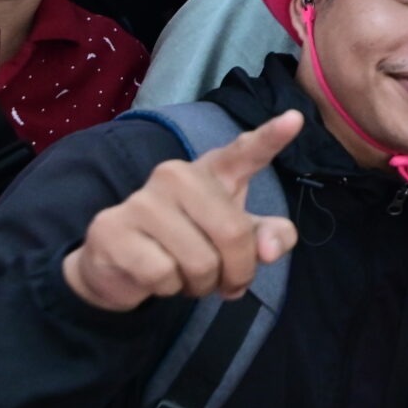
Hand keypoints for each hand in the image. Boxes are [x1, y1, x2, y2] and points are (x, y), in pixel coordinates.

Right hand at [63, 112, 303, 311]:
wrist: (119, 263)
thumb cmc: (190, 242)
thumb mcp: (237, 240)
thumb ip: (268, 238)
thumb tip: (270, 250)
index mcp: (214, 171)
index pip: (246, 152)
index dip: (270, 137)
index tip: (295, 119)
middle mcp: (177, 175)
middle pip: (233, 233)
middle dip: (237, 271)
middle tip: (225, 282)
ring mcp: (141, 199)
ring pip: (199, 261)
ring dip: (201, 285)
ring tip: (187, 277)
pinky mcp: (112, 228)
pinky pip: (162, 275)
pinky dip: (167, 289)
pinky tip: (156, 278)